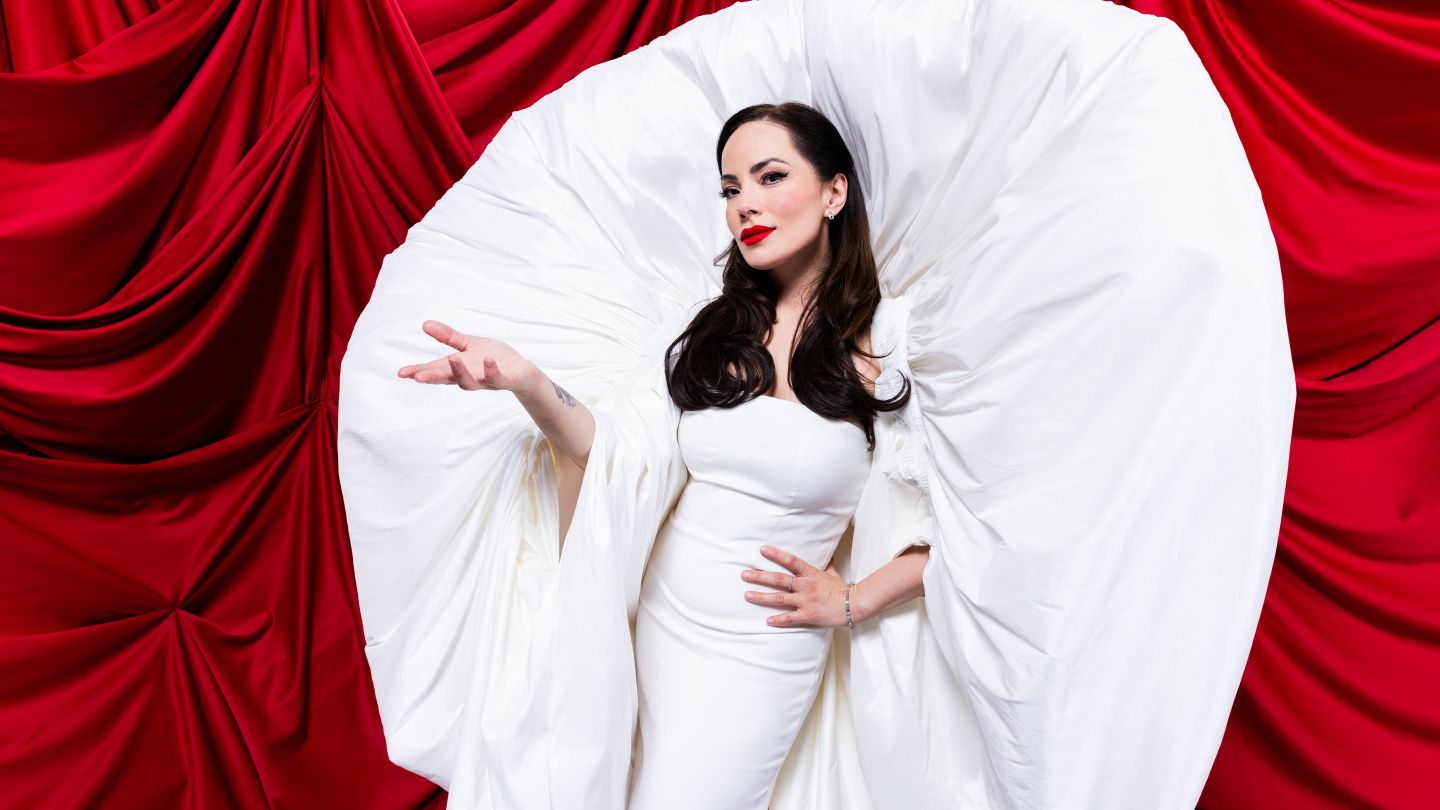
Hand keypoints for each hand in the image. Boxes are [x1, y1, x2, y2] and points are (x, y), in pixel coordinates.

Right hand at [397, 320, 536, 392]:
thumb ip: (449, 337)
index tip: (402, 373)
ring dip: (461, 372)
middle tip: (418, 376)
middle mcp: (470, 376)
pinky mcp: (505, 380)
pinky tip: (488, 360)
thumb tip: (424, 324)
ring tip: (453, 360)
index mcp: (459, 367)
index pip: (436, 370)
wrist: (523, 373)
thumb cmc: (495, 359)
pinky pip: (497, 378)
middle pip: (448, 379)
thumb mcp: (469, 345)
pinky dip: (492, 371)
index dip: (419, 372)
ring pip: (470, 382)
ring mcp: (486, 380)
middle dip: (433, 377)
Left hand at [741, 544, 858, 628]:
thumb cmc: (843, 589)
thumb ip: (826, 565)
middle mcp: (805, 586)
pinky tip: (767, 620)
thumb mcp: (833, 574)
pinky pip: (790, 618)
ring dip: (761, 597)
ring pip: (779, 598)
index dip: (776, 554)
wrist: (855, 604)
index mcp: (810, 574)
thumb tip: (827, 555)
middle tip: (744, 574)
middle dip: (759, 576)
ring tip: (747, 595)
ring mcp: (806, 601)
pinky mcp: (809, 615)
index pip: (790, 561)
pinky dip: (778, 620)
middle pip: (778, 579)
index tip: (762, 550)